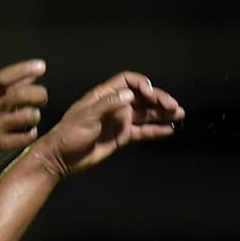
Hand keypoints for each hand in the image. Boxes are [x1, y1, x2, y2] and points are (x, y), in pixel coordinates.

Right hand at [0, 60, 49, 171]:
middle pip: (21, 95)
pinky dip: (31, 132)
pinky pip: (28, 135)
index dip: (24, 69)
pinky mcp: (1, 145)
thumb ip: (8, 86)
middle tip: (42, 98)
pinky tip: (26, 132)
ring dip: (36, 115)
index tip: (41, 66)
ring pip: (28, 115)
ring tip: (31, 118)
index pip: (5, 76)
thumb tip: (32, 75)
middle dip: (39, 94)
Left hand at [32, 71, 184, 178]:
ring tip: (178, 115)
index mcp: (104, 95)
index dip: (142, 85)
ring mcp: (119, 121)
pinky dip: (156, 130)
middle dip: (158, 100)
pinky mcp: (122, 136)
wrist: (61, 158)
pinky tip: (169, 130)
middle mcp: (114, 105)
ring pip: (146, 114)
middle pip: (142, 97)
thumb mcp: (86, 117)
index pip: (128, 81)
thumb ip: (108, 105)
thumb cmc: (68, 135)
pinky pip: (143, 131)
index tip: (151, 94)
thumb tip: (129, 95)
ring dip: (162, 114)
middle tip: (173, 106)